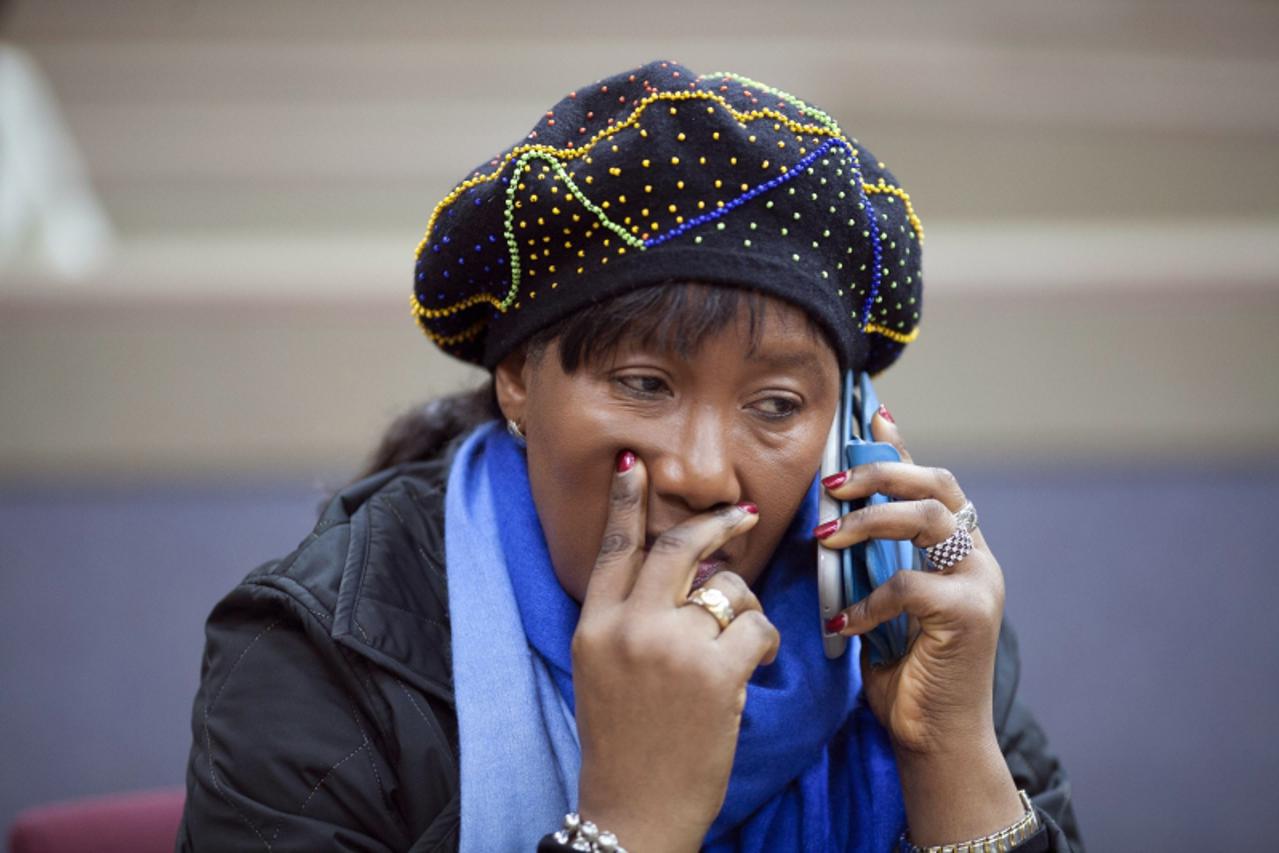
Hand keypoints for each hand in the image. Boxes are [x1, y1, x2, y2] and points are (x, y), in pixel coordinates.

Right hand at [572, 451, 780, 851]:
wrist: (633, 811)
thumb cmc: (624, 743)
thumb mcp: (601, 671)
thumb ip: (627, 619)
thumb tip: (680, 575)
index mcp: (594, 627)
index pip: (613, 548)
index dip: (626, 503)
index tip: (633, 464)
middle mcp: (628, 629)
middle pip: (675, 549)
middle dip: (714, 526)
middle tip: (740, 514)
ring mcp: (670, 649)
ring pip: (727, 587)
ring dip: (745, 606)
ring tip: (740, 641)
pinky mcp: (714, 674)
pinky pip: (756, 626)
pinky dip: (764, 643)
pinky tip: (753, 667)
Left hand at [818, 407, 1023, 843]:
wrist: (933, 739)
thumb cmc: (902, 671)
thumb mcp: (881, 603)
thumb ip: (871, 560)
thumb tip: (832, 518)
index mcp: (957, 549)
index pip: (931, 481)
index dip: (899, 447)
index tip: (869, 417)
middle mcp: (977, 556)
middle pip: (935, 485)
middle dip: (879, 472)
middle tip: (830, 485)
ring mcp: (980, 582)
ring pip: (926, 520)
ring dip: (869, 521)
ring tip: (825, 537)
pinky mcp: (971, 614)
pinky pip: (909, 585)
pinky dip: (866, 601)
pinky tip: (840, 623)